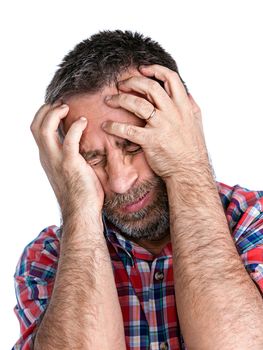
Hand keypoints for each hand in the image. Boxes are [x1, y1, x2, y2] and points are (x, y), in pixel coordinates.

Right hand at [30, 103, 103, 214]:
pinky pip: (69, 139)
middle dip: (46, 110)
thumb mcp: (70, 172)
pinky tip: (84, 122)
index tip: (58, 108)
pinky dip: (76, 126)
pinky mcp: (70, 163)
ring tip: (67, 108)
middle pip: (35, 126)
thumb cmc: (81, 194)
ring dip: (54, 113)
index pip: (36, 131)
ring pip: (44, 128)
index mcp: (47, 158)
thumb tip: (81, 145)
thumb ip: (69, 157)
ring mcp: (56, 160)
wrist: (82, 213)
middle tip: (61, 104)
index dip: (44, 115)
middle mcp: (47, 157)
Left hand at [103, 64, 208, 179]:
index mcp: (184, 106)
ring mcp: (162, 126)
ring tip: (109, 100)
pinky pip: (128, 129)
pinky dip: (114, 126)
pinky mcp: (151, 140)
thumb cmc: (192, 149)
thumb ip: (191, 107)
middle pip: (150, 87)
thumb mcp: (196, 123)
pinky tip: (106, 126)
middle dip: (132, 82)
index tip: (142, 69)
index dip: (155, 70)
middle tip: (120, 84)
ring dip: (120, 99)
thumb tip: (187, 95)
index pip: (171, 78)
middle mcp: (173, 112)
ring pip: (137, 104)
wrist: (190, 171)